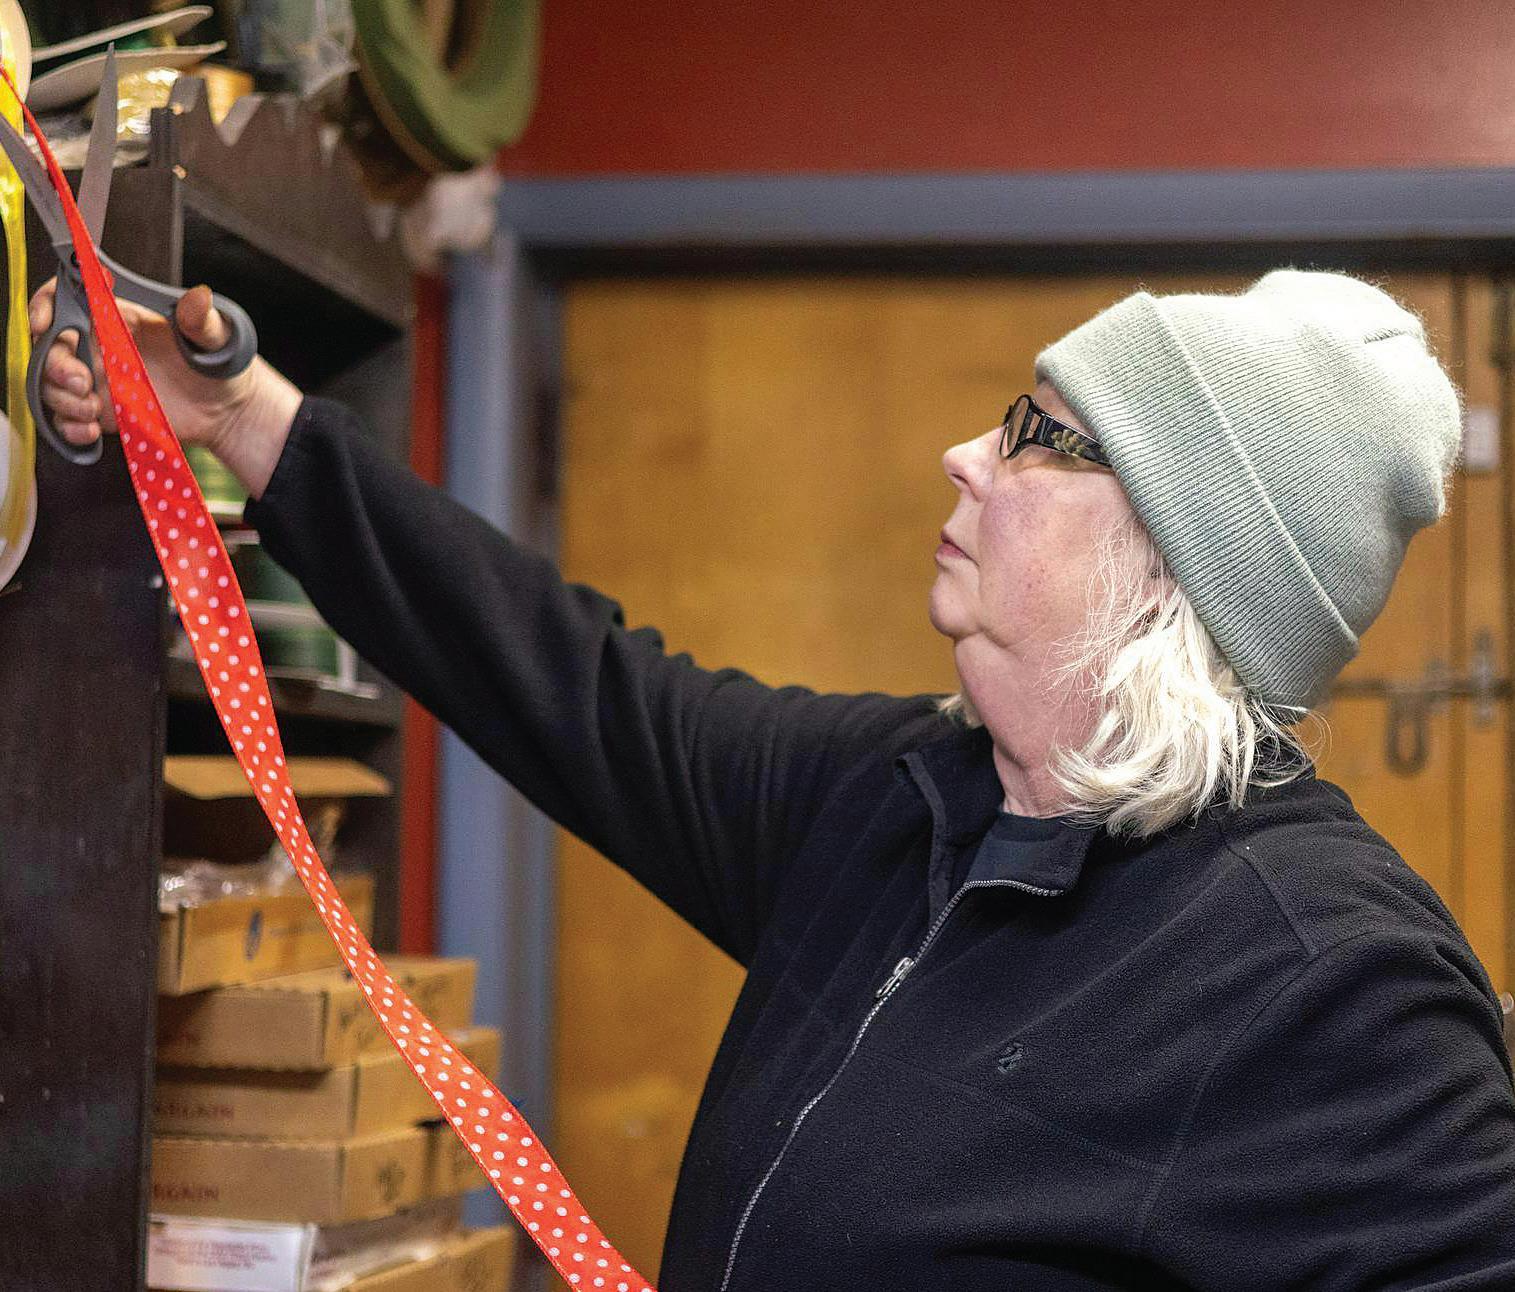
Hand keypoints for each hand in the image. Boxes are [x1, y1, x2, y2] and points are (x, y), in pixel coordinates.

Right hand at [29, 280, 302, 498]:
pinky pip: (68, 420)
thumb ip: (201, 319)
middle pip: (52, 347)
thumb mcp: (216, 336)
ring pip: (53, 385)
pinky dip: (70, 428)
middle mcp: (100, 346)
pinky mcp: (103, 413)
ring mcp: (98, 381)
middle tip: (83, 384)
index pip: (67, 299)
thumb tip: (199, 297)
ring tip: (93, 410)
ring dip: (62, 399)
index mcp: (118, 316)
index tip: (45, 323)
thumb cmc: (220, 362)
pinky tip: (90, 433)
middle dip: (54, 365)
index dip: (46, 305)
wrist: (229, 410)